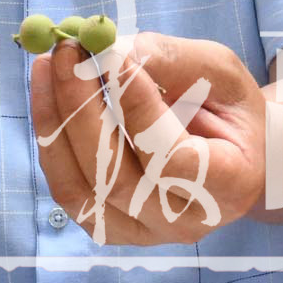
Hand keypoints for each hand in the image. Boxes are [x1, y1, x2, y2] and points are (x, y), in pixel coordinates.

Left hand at [33, 33, 270, 245]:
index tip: (114, 58)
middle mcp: (184, 222)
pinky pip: (68, 189)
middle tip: (68, 52)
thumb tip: (115, 51)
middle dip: (82, 108)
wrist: (232, 156)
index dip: (140, 111)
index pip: (175, 160)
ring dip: (55, 122)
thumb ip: (175, 61)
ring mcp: (144, 231)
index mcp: (227, 186)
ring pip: (81, 188)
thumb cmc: (232, 112)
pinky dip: (52, 139)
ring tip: (51, 65)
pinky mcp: (110, 227)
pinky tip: (50, 94)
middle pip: (117, 178)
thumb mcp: (222, 75)